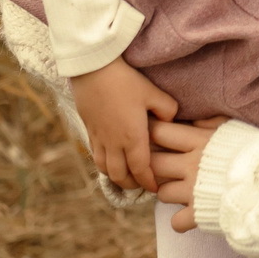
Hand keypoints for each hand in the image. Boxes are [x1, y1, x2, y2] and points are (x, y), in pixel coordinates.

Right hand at [68, 62, 178, 190]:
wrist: (92, 68)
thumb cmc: (124, 80)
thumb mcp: (153, 93)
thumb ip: (167, 110)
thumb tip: (169, 122)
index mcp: (132, 137)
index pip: (141, 170)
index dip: (148, 182)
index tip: (156, 189)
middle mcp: (113, 143)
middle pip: (120, 176)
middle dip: (132, 185)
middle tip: (142, 185)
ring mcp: (98, 137)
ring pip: (104, 168)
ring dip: (115, 176)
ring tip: (125, 175)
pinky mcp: (88, 129)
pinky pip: (95, 154)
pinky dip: (104, 163)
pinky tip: (110, 158)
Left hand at [148, 117, 223, 227]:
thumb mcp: (239, 129)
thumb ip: (213, 123)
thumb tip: (194, 121)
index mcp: (201, 141)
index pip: (159, 132)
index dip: (154, 134)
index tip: (158, 138)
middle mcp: (192, 165)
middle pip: (153, 163)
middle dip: (156, 165)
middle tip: (166, 167)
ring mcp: (193, 191)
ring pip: (161, 193)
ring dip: (170, 192)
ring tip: (183, 191)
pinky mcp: (199, 214)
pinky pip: (175, 222)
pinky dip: (182, 221)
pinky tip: (191, 215)